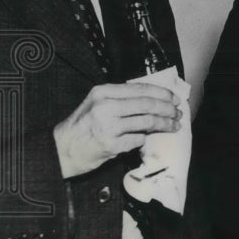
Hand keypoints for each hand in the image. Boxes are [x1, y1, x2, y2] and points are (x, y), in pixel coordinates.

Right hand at [53, 82, 180, 177]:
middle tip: (178, 113)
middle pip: (147, 104)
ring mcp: (108, 126)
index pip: (140, 89)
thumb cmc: (81, 127)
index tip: (174, 98)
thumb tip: (152, 98)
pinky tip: (147, 139)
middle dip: (168, 109)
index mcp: (103, 92)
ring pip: (147, 122)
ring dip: (164, 124)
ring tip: (174, 126)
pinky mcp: (110, 145)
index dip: (162, 93)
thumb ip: (119, 99)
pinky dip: (145, 139)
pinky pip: (137, 140)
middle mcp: (105, 106)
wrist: (60, 150)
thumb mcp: (95, 104)